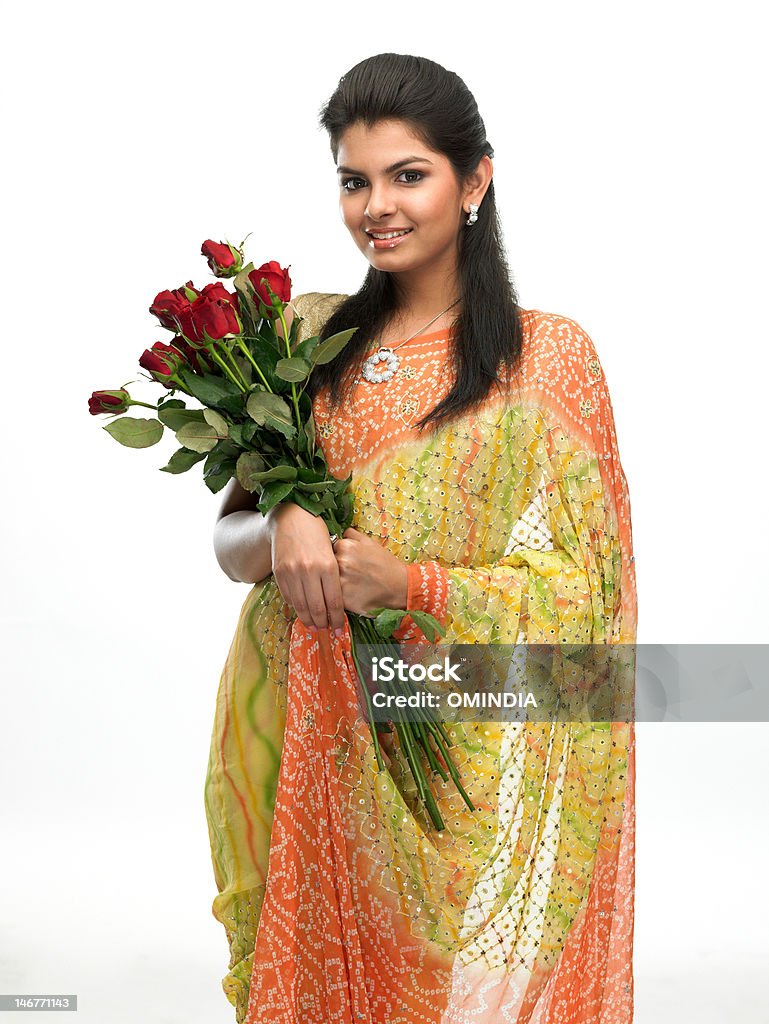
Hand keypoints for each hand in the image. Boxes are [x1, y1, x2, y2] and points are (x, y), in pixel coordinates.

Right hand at [267, 504, 345, 632]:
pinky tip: (301, 612)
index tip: (339, 629)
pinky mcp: (279, 572)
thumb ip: (334, 574)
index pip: (334, 601)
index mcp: (328, 565)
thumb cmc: (317, 531)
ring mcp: (292, 572)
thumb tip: (337, 600)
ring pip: (301, 606)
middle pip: (318, 607)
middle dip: (323, 623)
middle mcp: (310, 570)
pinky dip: (295, 607)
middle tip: (327, 631)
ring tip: (314, 627)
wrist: (291, 516)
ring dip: (308, 620)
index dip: (337, 619)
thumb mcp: (332, 550)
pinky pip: (288, 596)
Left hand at [333, 527, 408, 615]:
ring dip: (336, 584)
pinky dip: (340, 597)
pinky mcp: (343, 600)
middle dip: (336, 570)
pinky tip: (353, 595)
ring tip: (352, 585)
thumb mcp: (370, 542)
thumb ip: (352, 535)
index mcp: (345, 546)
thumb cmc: (385, 564)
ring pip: (328, 583)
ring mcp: (341, 582)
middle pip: (327, 566)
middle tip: (351, 575)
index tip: (347, 562)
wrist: (400, 586)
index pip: (329, 550)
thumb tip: (340, 532)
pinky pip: (334, 597)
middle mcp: (341, 562)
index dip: (337, 557)